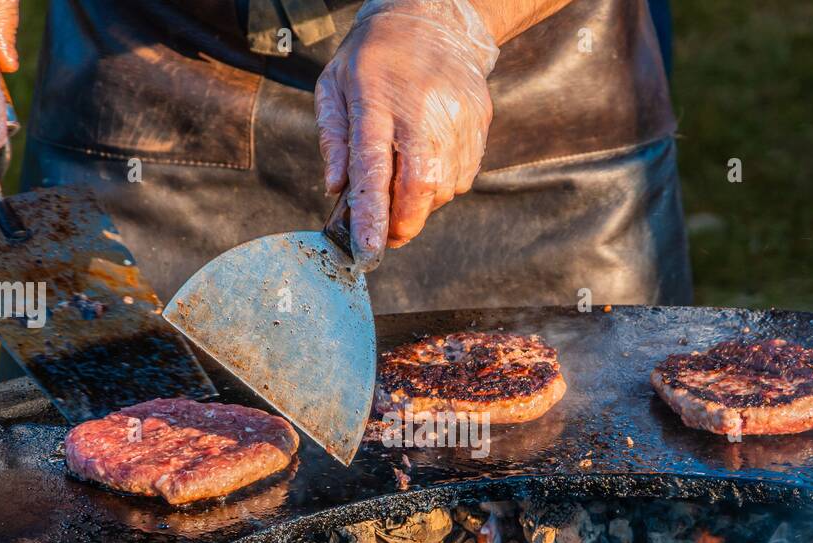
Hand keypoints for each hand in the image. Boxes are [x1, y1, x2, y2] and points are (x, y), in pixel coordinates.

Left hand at [315, 0, 499, 271]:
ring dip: (422, 203)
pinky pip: (464, 175)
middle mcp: (421, 108)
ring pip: (444, 187)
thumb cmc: (372, 57)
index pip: (374, 167)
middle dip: (403, 223)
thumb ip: (333, 139)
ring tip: (405, 183)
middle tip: (387, 236)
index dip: (372, 213)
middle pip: (419, 186)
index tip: (369, 249)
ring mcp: (457, 115)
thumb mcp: (333, 86)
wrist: (431, 18)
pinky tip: (428, 165)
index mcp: (376, 99)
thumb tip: (336, 190)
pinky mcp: (479, 120)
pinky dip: (443, 185)